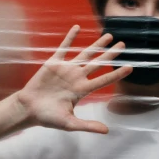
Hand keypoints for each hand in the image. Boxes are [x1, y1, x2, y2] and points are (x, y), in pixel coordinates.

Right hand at [16, 26, 131, 133]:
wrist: (28, 109)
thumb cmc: (48, 117)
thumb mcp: (69, 124)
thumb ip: (87, 125)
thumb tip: (106, 131)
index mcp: (82, 90)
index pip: (104, 79)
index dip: (116, 73)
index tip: (130, 67)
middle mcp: (77, 77)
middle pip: (98, 63)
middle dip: (110, 54)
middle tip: (124, 45)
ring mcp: (66, 69)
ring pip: (85, 53)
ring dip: (97, 45)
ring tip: (109, 36)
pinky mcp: (54, 63)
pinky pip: (64, 48)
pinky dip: (70, 37)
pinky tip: (77, 27)